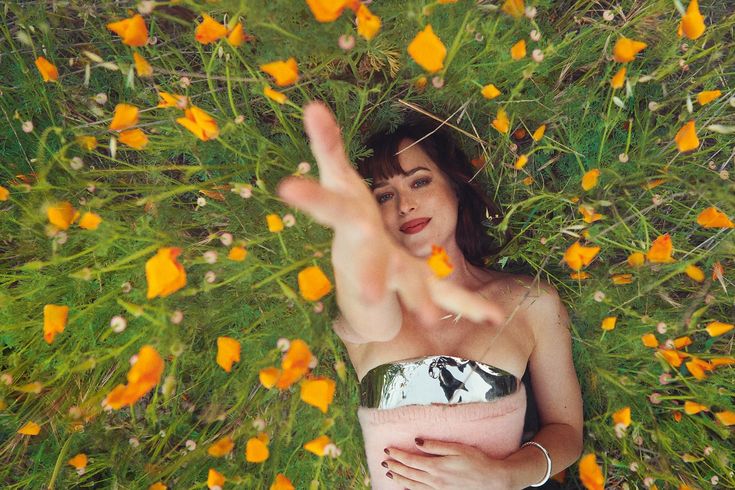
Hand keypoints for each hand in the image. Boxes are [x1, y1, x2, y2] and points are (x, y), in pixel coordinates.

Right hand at [276, 100, 504, 326]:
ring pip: (406, 285)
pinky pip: (445, 294)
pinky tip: (494, 318)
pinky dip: (469, 304)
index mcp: (349, 223)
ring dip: (418, 298)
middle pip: (366, 262)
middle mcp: (367, 255)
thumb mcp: (338, 180)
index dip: (310, 197)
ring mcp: (394, 273)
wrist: (356, 275)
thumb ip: (329, 145)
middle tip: (371, 291)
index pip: (329, 206)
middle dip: (369, 274)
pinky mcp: (419, 284)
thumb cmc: (348, 217)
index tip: (287, 188)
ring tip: (431, 317)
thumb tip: (313, 104)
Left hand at [383, 439, 511, 489]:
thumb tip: (417, 441)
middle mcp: (435, 480)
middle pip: (409, 473)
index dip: (398, 455)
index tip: (388, 449)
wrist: (492, 480)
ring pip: (413, 485)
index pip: (411, 460)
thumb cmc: (477, 461)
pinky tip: (405, 487)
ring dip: (400, 479)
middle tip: (384, 460)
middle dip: (395, 466)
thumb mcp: (457, 448)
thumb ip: (436, 445)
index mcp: (437, 466)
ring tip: (390, 473)